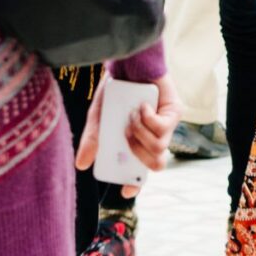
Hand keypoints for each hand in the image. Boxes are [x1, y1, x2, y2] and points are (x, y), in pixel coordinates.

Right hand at [75, 73, 179, 198]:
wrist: (126, 63)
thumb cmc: (114, 91)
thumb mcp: (98, 117)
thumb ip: (92, 139)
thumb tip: (80, 165)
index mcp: (137, 143)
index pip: (141, 171)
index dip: (135, 184)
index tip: (126, 192)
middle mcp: (154, 137)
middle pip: (154, 163)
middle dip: (137, 155)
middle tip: (125, 137)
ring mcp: (167, 125)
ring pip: (158, 147)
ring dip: (140, 134)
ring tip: (131, 116)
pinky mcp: (175, 112)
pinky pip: (162, 127)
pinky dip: (147, 119)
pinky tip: (142, 106)